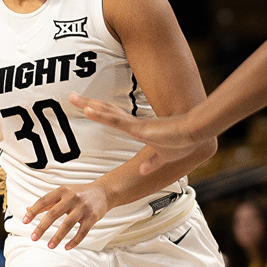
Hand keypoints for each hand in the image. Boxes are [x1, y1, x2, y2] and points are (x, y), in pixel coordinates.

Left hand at [23, 182, 112, 248]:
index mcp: (62, 191)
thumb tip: (27, 209)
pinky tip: (67, 247)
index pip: (44, 201)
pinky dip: (74, 241)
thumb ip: (46, 202)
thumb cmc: (79, 193)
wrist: (103, 192)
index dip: (33, 211)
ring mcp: (83, 208)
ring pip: (68, 224)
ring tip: (50, 246)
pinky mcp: (92, 217)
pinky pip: (82, 231)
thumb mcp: (62, 194)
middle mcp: (72, 198)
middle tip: (33, 238)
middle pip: (54, 213)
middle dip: (42, 227)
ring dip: (57, 236)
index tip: (24, 221)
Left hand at [69, 92, 205, 176]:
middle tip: (70, 95)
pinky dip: (102, 115)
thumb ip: (151, 163)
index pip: (112, 116)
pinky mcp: (139, 128)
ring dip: (89, 105)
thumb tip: (142, 171)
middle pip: (105, 110)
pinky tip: (88, 110)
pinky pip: (116, 121)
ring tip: (72, 98)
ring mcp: (135, 124)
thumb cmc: (182, 144)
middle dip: (87, 103)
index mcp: (137, 127)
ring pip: (107, 112)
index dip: (98, 110)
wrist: (195, 136)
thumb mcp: (163, 156)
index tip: (84, 104)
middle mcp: (133, 123)